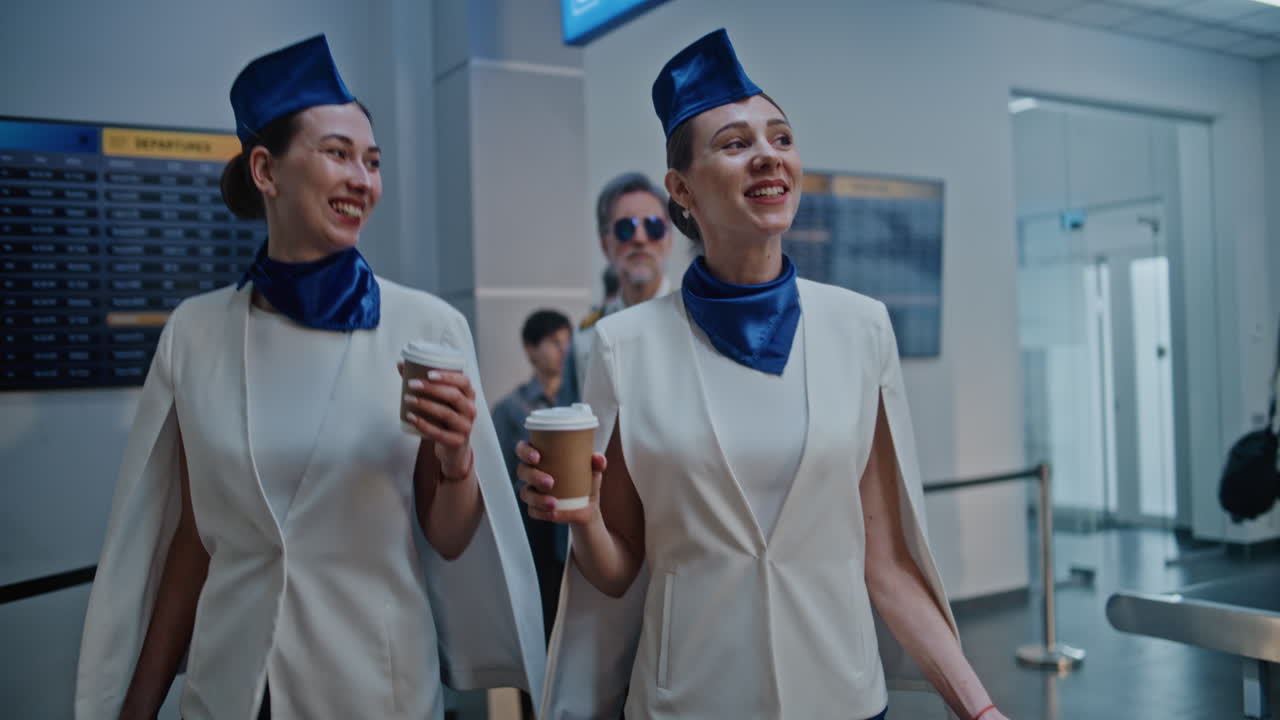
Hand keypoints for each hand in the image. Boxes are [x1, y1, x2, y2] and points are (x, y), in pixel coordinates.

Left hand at [399, 362, 475, 479]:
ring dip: (425, 404)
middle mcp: (471, 410)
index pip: (464, 382)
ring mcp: (465, 427)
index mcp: (469, 396)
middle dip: (432, 388)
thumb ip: (423, 382)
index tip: (429, 373)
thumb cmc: (444, 417)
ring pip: (446, 414)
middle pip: (454, 396)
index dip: (448, 376)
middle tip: (411, 384)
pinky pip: (439, 433)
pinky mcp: (456, 442)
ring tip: (407, 399)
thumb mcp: (440, 400)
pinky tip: (410, 417)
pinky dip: (423, 425)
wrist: (453, 447)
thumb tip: (401, 364)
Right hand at [515, 440, 605, 525]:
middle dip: (533, 476)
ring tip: (554, 503)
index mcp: (542, 456)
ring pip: (525, 493)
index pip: (524, 449)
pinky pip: (532, 511)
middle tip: (550, 482)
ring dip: (537, 498)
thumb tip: (598, 458)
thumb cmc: (586, 479)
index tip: (537, 457)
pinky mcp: (536, 508)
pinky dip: (541, 512)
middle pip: (522, 470)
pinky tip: (552, 513)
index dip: (525, 451)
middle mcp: (533, 472)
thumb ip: (597, 461)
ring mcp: (532, 491)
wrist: (588, 506)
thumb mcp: (593, 469)